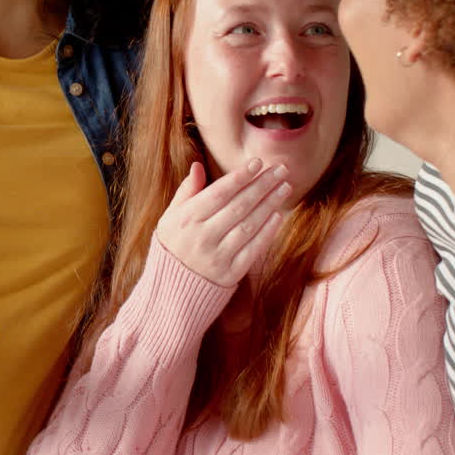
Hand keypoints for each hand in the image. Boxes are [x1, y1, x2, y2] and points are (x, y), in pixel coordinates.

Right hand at [154, 160, 290, 286]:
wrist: (171, 291)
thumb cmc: (173, 246)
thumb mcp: (170, 217)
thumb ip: (186, 191)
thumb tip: (198, 165)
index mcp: (186, 219)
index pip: (219, 192)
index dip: (240, 176)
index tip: (258, 162)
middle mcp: (202, 237)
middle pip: (238, 206)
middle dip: (262, 185)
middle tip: (281, 170)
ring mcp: (217, 257)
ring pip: (249, 225)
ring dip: (269, 204)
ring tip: (284, 187)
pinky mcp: (230, 274)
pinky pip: (253, 249)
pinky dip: (267, 232)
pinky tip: (278, 216)